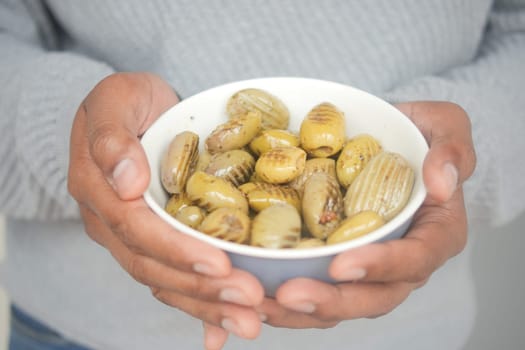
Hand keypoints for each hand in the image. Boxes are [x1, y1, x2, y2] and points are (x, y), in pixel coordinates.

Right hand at [67, 73, 264, 345]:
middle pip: (155, 267)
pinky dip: (202, 306)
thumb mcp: (115, 100)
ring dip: (209, 306)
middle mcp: (115, 225)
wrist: (136, 109)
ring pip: (168, 281)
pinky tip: (228, 327)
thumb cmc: (127, 100)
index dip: (177, 250)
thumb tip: (126, 181)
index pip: (137, 231)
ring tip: (251, 322)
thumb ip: (111, 138)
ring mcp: (136, 238)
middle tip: (250, 302)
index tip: (220, 265)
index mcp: (99, 193)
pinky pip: (177, 277)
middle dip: (203, 290)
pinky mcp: (159, 241)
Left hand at [250, 101, 475, 328]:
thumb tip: (440, 184)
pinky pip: (316, 287)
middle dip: (332, 300)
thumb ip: (451, 149)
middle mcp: (402, 261)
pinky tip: (252, 297)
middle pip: (373, 296)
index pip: (416, 258)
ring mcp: (367, 267)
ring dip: (301, 311)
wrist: (381, 138)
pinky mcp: (336, 262)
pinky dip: (285, 300)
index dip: (382, 266)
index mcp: (435, 233)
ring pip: (340, 302)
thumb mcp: (444, 125)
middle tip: (288, 294)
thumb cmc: (415, 132)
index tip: (343, 263)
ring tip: (259, 305)